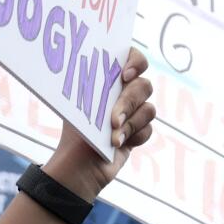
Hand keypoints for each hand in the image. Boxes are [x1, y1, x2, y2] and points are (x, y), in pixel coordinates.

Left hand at [43, 47, 154, 202]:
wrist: (78, 165)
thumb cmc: (75, 131)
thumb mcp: (78, 106)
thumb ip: (89, 86)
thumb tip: (81, 64)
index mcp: (112, 79)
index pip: (133, 58)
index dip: (136, 61)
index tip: (125, 75)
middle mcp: (126, 92)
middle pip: (144, 86)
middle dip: (128, 103)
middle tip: (112, 119)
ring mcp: (135, 113)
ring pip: (149, 110)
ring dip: (130, 124)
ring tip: (113, 138)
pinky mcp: (139, 132)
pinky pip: (148, 130)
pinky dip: (133, 137)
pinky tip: (117, 145)